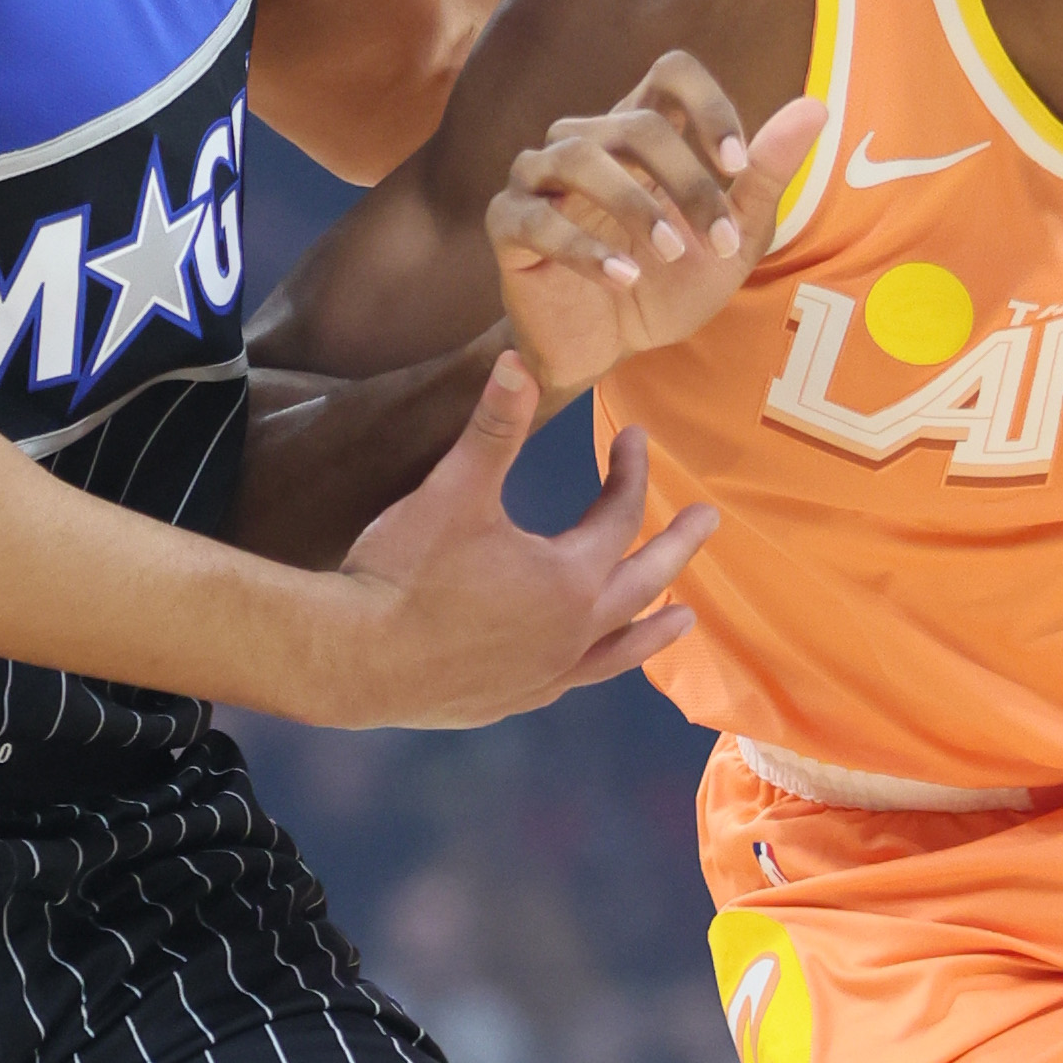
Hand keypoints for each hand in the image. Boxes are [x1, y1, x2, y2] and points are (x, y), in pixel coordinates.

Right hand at [303, 354, 716, 728]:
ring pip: (620, 651)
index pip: (618, 515)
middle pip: (642, 584)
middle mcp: (573, 633)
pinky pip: (572, 681)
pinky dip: (593, 666)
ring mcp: (546, 674)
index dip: (629, 471)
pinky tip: (587, 662)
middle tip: (707, 522)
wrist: (355, 658)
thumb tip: (519, 361)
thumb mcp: (454, 491)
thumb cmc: (405, 572)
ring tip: (684, 621)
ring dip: (654, 631)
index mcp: (569, 578)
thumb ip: (494, 428)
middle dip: (677, 547)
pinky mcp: (512, 701)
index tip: (634, 438)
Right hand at [488, 54, 825, 394]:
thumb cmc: (668, 286)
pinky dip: (583, 248)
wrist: (609, 349)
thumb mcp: (732, 241)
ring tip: (669, 254)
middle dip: (688, 184)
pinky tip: (622, 279)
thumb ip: (764, 178)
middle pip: (636, 125)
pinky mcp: (509, 223)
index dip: (707, 106)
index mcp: (641, 132)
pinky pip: (536, 218)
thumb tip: (815, 108)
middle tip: (719, 242)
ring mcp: (540, 178)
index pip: (670, 74)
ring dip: (634, 206)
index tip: (739, 164)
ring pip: (577, 156)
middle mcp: (588, 140)